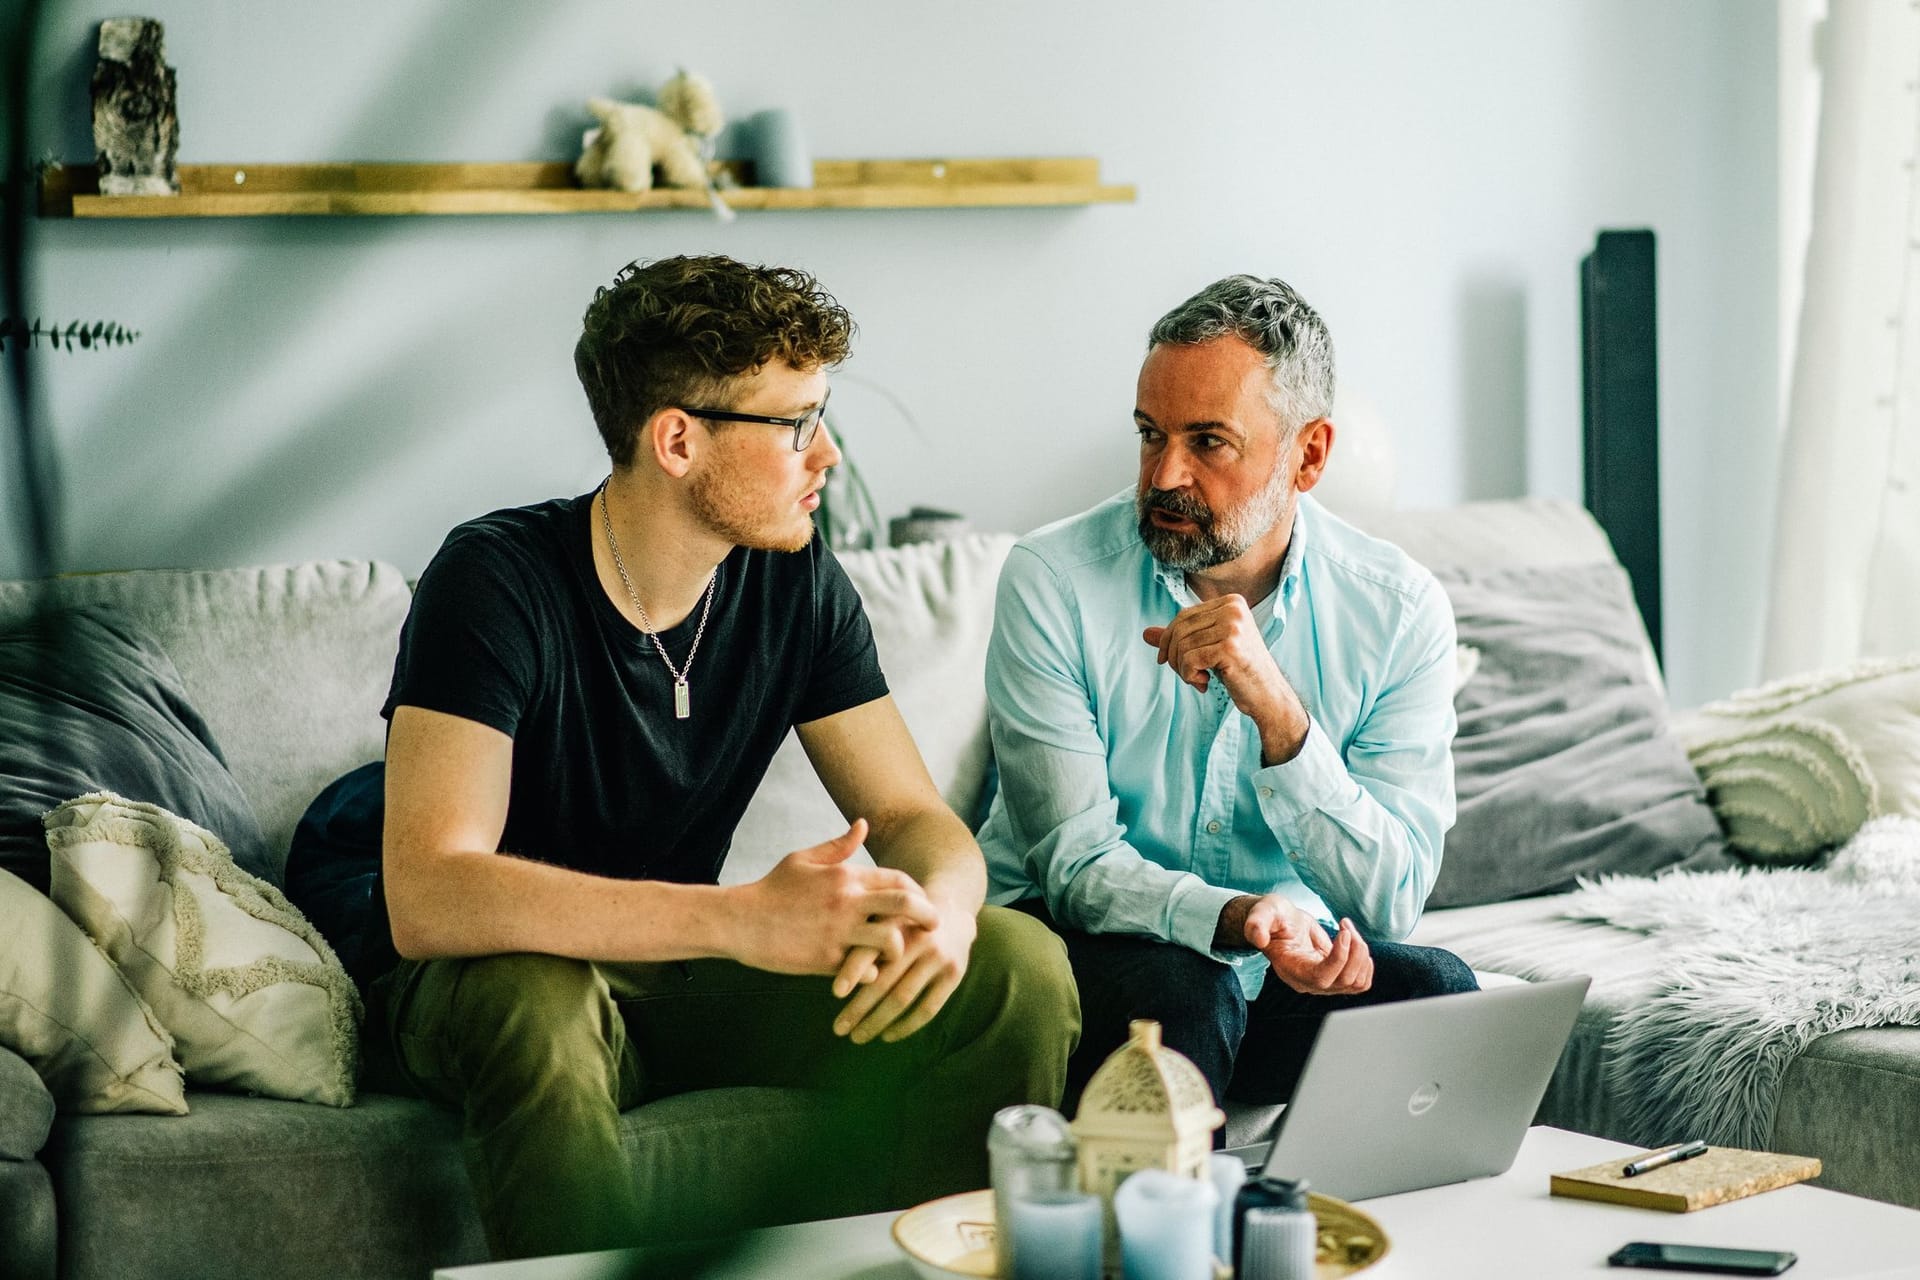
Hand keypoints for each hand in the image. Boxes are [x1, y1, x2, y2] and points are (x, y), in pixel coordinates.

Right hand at [730, 820, 939, 975]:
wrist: (739, 921)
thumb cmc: (772, 889)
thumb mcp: (804, 859)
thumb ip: (838, 845)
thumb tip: (863, 824)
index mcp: (846, 876)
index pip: (899, 879)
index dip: (917, 892)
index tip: (923, 903)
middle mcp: (847, 902)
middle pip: (906, 904)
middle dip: (927, 915)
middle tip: (936, 927)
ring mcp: (838, 932)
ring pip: (891, 941)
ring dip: (900, 949)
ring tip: (898, 954)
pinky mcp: (827, 960)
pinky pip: (866, 970)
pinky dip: (872, 974)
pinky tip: (870, 974)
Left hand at [831, 898, 976, 1044]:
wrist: (952, 912)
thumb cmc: (903, 924)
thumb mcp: (884, 921)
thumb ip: (862, 944)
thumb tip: (836, 983)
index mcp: (894, 923)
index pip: (868, 951)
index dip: (851, 972)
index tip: (836, 993)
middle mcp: (917, 939)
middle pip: (883, 982)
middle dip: (858, 1009)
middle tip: (839, 1029)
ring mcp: (938, 957)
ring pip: (902, 999)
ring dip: (877, 1022)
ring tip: (857, 1037)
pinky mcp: (954, 974)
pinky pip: (927, 1009)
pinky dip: (905, 1027)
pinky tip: (887, 1035)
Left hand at [1143, 596, 1308, 762]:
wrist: (1268, 695)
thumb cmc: (1239, 671)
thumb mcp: (1208, 648)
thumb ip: (1180, 638)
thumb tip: (1145, 633)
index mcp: (1231, 602)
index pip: (1183, 616)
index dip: (1168, 640)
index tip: (1169, 661)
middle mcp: (1233, 609)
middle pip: (1180, 629)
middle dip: (1173, 656)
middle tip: (1186, 675)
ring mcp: (1233, 627)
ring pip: (1182, 646)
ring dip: (1182, 669)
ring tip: (1199, 680)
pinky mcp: (1230, 647)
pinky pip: (1189, 659)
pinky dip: (1189, 676)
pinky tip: (1205, 684)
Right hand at [1234, 894, 1373, 995]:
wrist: (1280, 923)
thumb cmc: (1273, 918)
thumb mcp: (1262, 913)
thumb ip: (1255, 924)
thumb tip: (1258, 937)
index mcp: (1291, 970)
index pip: (1321, 978)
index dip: (1339, 958)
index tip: (1344, 932)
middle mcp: (1308, 983)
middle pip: (1344, 981)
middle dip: (1355, 951)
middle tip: (1346, 925)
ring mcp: (1324, 982)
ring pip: (1357, 982)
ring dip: (1361, 954)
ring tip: (1348, 929)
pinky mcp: (1336, 977)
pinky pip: (1361, 982)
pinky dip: (1365, 962)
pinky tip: (1354, 941)